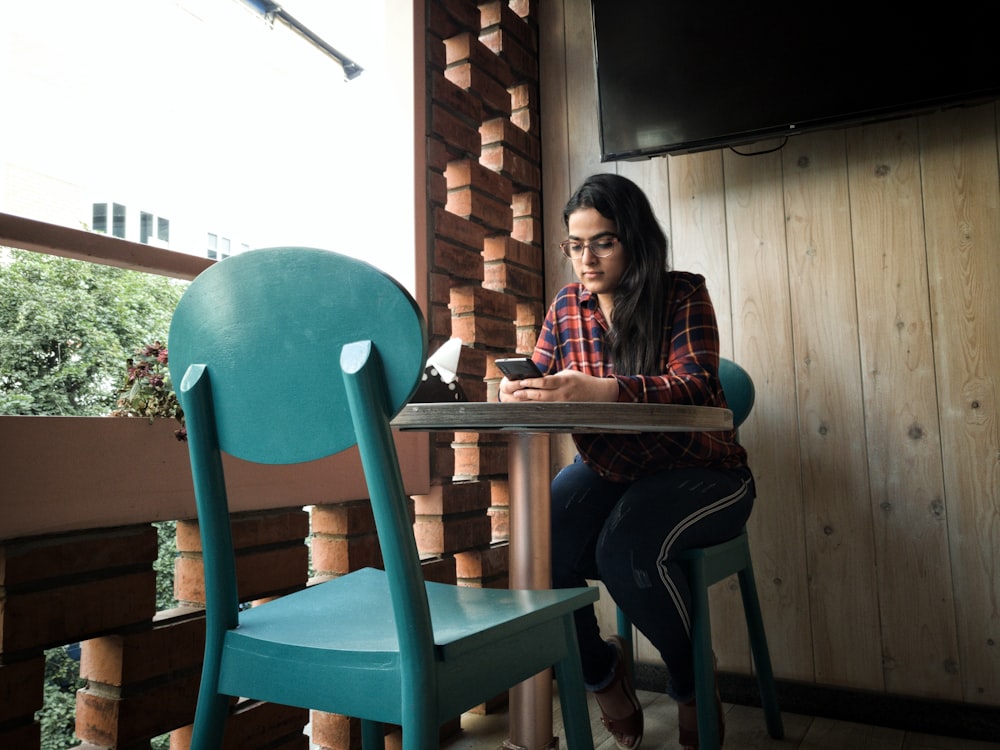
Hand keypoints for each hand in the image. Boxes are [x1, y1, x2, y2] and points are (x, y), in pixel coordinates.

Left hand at [499, 369, 617, 401]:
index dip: (532, 382)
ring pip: (543, 405)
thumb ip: (553, 378)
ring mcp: (564, 404)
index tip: (522, 381)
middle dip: (527, 394)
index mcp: (565, 381)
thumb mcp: (568, 374)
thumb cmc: (581, 381)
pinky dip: (538, 408)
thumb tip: (535, 381)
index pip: (545, 382)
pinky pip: (549, 410)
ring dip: (530, 402)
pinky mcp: (565, 411)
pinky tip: (530, 407)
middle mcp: (564, 394)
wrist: (599, 394)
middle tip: (516, 392)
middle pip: (542, 395)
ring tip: (519, 399)